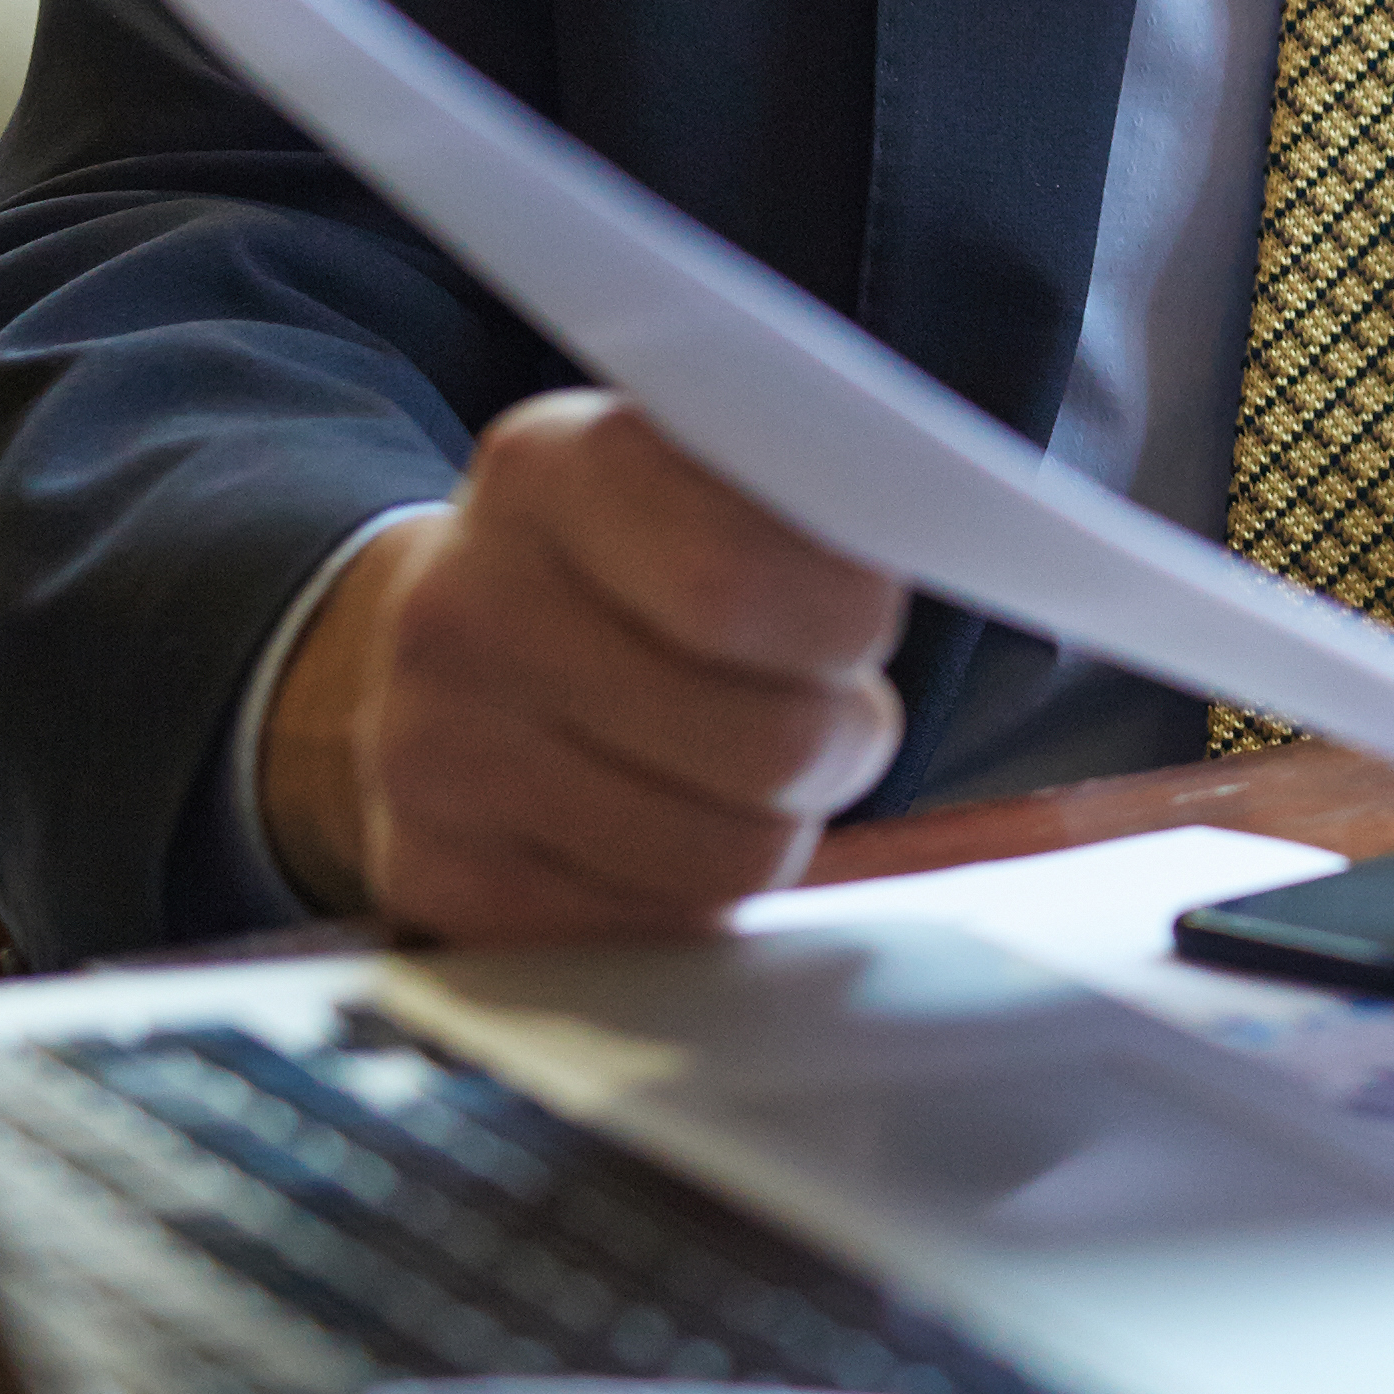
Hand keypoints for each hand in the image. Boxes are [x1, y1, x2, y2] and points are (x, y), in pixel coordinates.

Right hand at [258, 390, 908, 942]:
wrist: (440, 641)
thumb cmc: (634, 561)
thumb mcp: (701, 478)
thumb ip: (809, 507)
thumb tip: (960, 566)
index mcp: (551, 468)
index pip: (741, 577)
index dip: (847, 618)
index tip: (860, 615)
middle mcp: (464, 607)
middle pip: (767, 737)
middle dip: (846, 733)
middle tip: (833, 708)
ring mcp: (433, 752)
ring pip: (732, 851)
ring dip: (785, 819)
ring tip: (755, 767)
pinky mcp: (440, 876)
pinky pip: (663, 924)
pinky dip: (704, 888)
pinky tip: (671, 820)